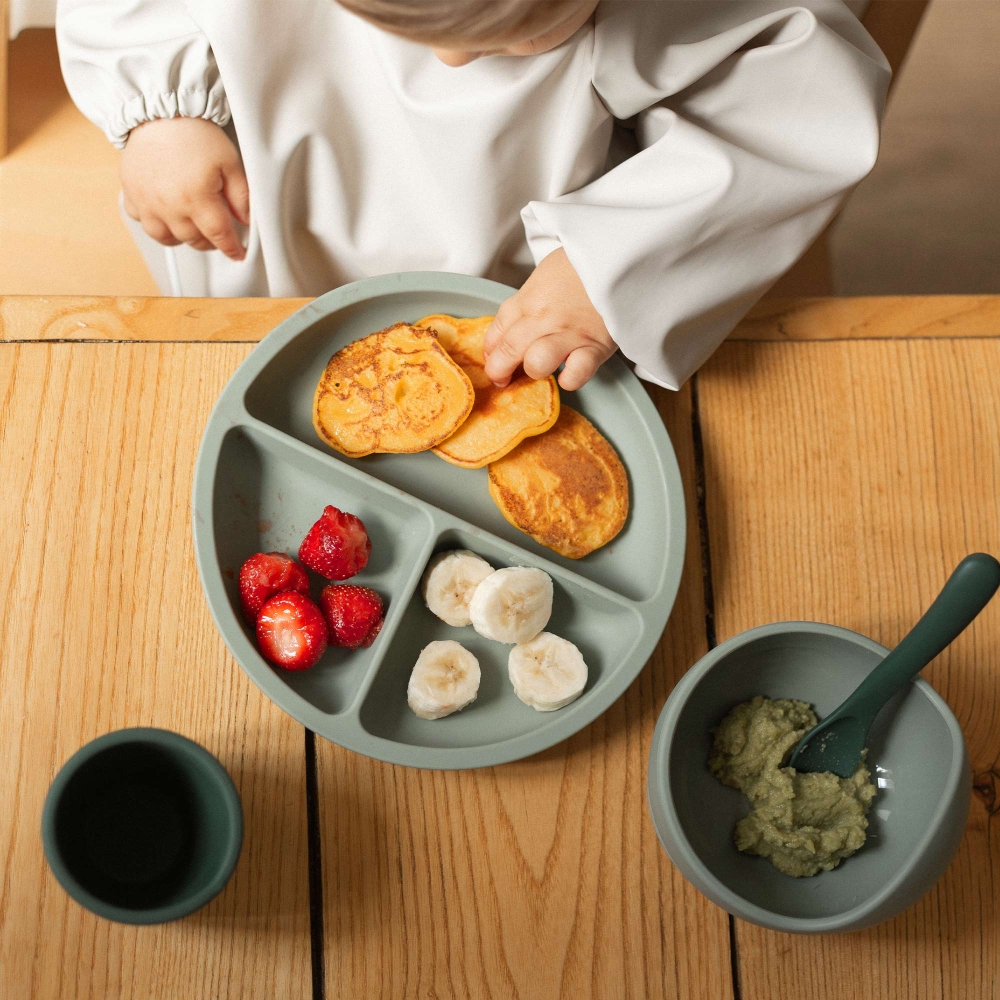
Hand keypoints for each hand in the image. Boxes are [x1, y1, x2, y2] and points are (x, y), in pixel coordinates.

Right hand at [120, 117, 248, 260]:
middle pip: (194, 240)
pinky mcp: (131, 194)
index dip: (231, 248)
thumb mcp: (230, 162)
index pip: (218, 235)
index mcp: (196, 197)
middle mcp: (169, 205)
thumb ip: (241, 195)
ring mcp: (147, 202)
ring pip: (167, 238)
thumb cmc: (194, 133)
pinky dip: (157, 224)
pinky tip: (167, 215)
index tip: (238, 253)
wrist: (159, 112)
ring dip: (183, 238)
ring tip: (193, 228)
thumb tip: (245, 220)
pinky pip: (143, 222)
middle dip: (210, 242)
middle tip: (217, 234)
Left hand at [483, 248, 615, 390]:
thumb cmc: (582, 263)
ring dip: (534, 371)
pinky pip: (575, 374)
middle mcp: (544, 317)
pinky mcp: (595, 345)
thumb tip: (510, 328)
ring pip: (536, 364)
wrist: (619, 252)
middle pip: (508, 352)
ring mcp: (569, 332)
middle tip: (504, 377)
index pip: (496, 332)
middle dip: (499, 370)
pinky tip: (568, 373)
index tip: (494, 358)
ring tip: (542, 368)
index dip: (490, 351)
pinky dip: (570, 379)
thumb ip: (527, 300)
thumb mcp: (545, 273)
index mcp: (528, 298)